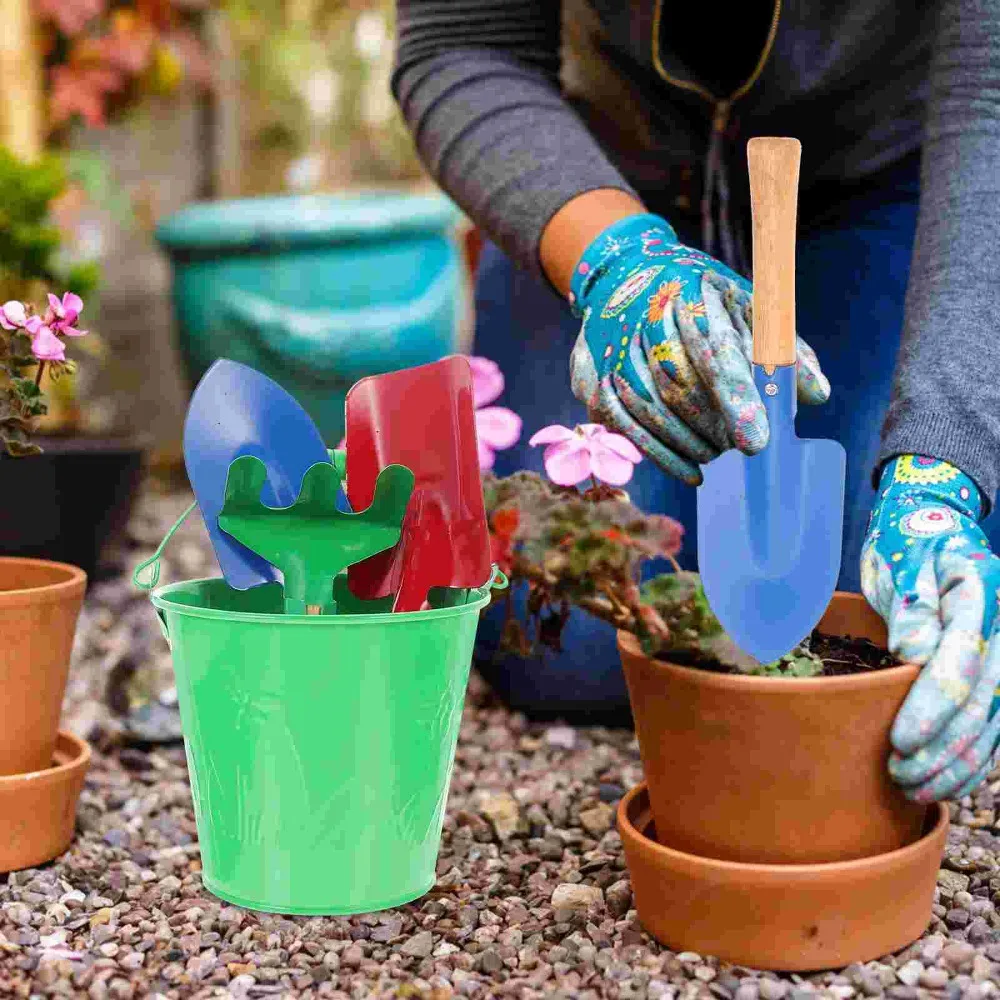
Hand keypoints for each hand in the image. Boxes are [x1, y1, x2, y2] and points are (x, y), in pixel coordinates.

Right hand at [567, 214, 829, 483]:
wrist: (625, 272)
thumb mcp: (747, 304)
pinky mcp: (592, 375)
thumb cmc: (699, 295)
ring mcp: (611, 347)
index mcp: (690, 291)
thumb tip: (816, 395)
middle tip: (738, 445)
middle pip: (677, 387)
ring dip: (687, 443)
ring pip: (648, 409)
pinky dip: (658, 454)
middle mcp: (643, 316)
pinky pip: (622, 424)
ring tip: (715, 454)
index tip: (757, 442)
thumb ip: (782, 349)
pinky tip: (690, 471)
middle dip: (712, 426)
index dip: (735, 399)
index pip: (713, 350)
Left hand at [861, 454, 999, 801]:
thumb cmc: (909, 542)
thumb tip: (913, 655)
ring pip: (994, 720)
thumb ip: (912, 605)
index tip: (900, 740)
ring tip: (917, 788)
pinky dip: (974, 755)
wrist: (933, 525)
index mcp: (979, 594)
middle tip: (901, 775)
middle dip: (942, 748)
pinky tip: (949, 780)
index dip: (932, 707)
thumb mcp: (902, 561)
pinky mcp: (998, 667)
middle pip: (981, 701)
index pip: (960, 661)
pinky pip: (996, 720)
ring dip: (959, 762)